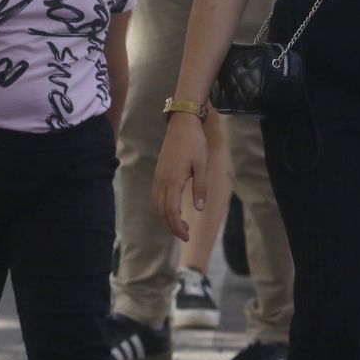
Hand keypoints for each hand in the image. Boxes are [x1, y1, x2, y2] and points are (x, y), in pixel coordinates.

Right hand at [153, 113, 208, 241]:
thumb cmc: (194, 143)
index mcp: (173, 180)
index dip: (177, 227)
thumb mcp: (202, 165)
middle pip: (162, 211)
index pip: (171, 212)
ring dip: (167, 217)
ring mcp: (158, 176)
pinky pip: (156, 194)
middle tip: (185, 235)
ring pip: (157, 203)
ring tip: (180, 223)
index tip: (187, 236)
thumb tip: (199, 208)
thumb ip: (200, 187)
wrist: (182, 123)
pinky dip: (163, 206)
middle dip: (172, 225)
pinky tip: (173, 207)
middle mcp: (162, 180)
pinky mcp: (158, 172)